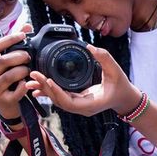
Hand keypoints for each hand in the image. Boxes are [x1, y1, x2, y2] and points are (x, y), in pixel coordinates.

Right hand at [0, 24, 34, 118]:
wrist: (8, 105)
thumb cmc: (9, 80)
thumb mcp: (9, 62)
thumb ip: (16, 44)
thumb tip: (27, 25)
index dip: (10, 39)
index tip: (24, 35)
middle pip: (2, 61)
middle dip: (19, 56)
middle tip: (28, 56)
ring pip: (9, 76)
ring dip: (22, 70)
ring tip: (28, 69)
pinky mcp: (3, 100)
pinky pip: (16, 90)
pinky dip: (24, 85)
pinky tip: (27, 83)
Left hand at [25, 44, 141, 116]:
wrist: (125, 99)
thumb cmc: (121, 86)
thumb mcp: (116, 71)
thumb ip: (105, 58)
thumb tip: (90, 47)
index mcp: (91, 104)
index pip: (69, 102)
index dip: (57, 92)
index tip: (48, 80)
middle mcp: (82, 108)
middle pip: (59, 101)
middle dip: (45, 89)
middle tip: (34, 75)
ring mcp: (78, 106)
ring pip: (57, 101)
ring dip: (44, 90)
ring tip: (31, 79)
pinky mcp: (76, 101)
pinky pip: (60, 98)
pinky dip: (49, 92)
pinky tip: (37, 87)